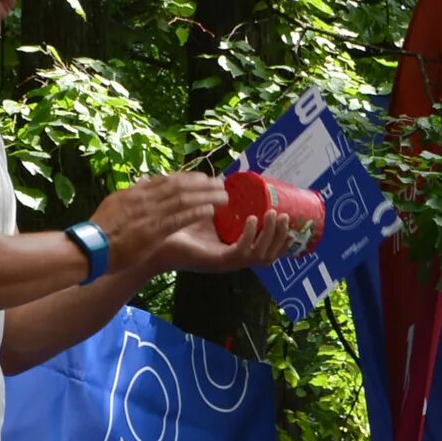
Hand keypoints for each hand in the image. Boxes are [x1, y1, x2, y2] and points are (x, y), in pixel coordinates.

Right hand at [88, 171, 227, 266]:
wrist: (92, 246)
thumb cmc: (101, 229)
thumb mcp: (115, 202)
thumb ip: (132, 192)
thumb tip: (144, 181)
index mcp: (136, 192)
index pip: (167, 180)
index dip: (188, 177)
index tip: (202, 177)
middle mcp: (145, 199)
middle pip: (180, 186)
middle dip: (202, 183)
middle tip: (220, 183)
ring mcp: (150, 214)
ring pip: (184, 199)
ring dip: (206, 196)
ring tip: (223, 195)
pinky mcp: (154, 231)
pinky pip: (180, 218)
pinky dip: (196, 212)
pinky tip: (210, 210)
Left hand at [138, 207, 307, 276]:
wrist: (151, 238)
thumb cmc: (173, 225)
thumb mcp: (201, 210)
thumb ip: (213, 199)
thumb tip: (223, 178)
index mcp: (233, 250)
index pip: (266, 251)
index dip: (281, 240)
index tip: (290, 220)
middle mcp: (233, 259)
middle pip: (269, 256)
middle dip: (281, 237)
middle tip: (284, 216)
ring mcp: (226, 262)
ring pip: (261, 256)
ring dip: (271, 235)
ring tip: (273, 215)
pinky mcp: (218, 261)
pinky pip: (242, 253)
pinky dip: (251, 236)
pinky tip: (253, 220)